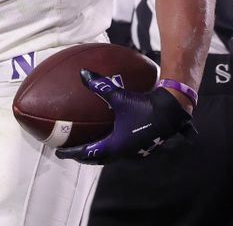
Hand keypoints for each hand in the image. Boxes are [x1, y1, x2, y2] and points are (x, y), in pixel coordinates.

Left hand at [55, 70, 192, 164]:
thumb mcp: (120, 96)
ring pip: (111, 156)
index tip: (59, 153)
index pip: (88, 152)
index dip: (72, 153)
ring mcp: (135, 151)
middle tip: (71, 152)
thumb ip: (100, 86)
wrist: (173, 111)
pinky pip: (121, 150)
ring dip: (98, 153)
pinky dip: (110, 147)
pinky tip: (110, 136)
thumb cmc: (145, 106)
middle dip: (83, 156)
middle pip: (99, 158)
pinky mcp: (143, 146)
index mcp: (116, 144)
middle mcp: (125, 152)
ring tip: (87, 147)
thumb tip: (83, 73)